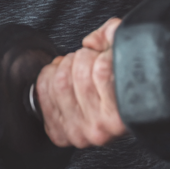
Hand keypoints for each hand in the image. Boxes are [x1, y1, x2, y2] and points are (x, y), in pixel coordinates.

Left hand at [35, 17, 126, 147]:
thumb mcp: (126, 54)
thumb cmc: (120, 85)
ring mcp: (80, 132)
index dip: (101, 54)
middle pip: (77, 73)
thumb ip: (112, 36)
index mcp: (123, 113)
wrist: (116, 115)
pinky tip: (62, 80)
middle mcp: (102, 128)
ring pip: (60, 81)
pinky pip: (43, 92)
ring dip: (64, 67)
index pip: (102, 69)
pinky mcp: (61, 133)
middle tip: (88, 63)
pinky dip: (48, 79)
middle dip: (81, 58)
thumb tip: (90, 42)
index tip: (104, 56)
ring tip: (75, 70)